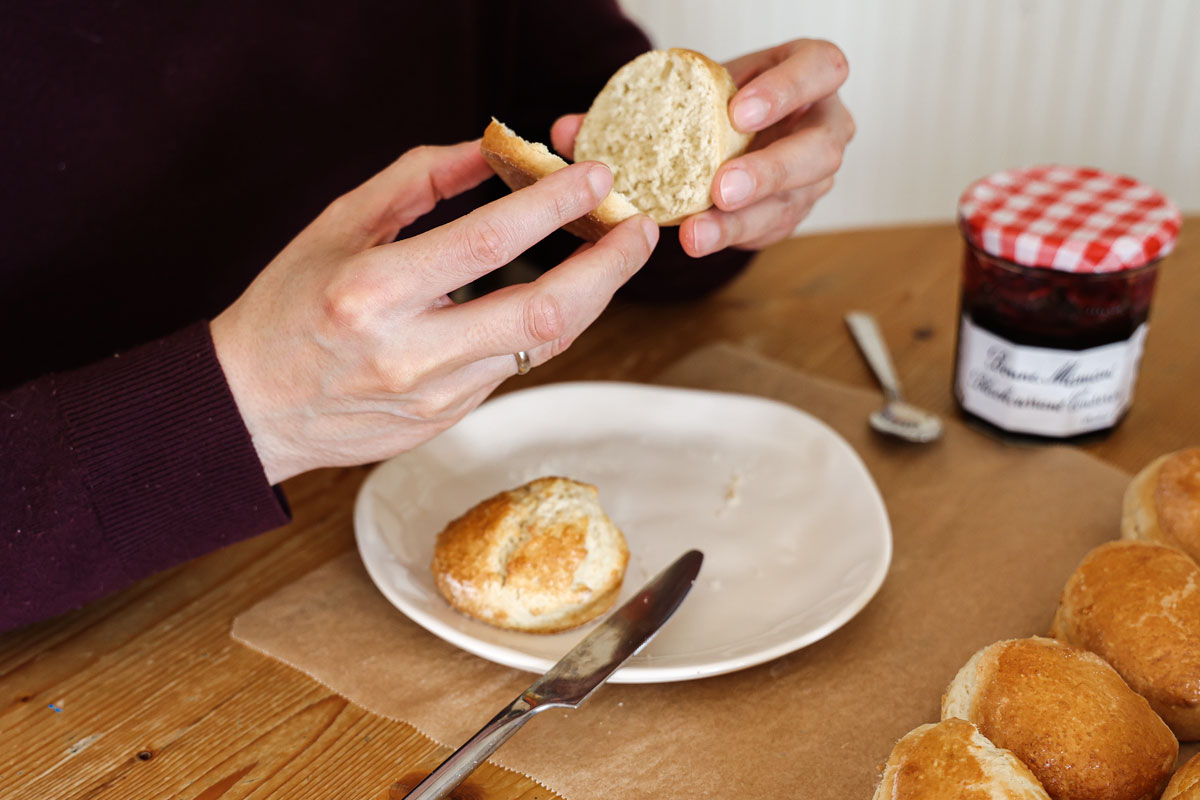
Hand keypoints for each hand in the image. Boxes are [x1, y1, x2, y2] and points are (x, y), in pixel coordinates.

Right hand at [211, 141, 657, 483]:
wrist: (256, 408)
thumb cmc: (288, 308)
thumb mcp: (339, 225)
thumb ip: (417, 183)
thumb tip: (492, 150)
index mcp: (373, 293)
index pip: (488, 243)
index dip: (553, 206)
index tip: (596, 178)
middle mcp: (411, 353)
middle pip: (543, 313)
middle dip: (608, 268)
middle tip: (640, 230)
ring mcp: (436, 396)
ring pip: (543, 346)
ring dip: (590, 296)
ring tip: (613, 253)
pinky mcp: (450, 418)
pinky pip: (518, 365)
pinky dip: (546, 324)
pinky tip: (560, 293)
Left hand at [551, 39, 853, 255]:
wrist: (727, 132)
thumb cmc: (712, 102)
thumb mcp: (684, 90)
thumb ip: (629, 107)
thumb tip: (567, 133)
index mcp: (808, 75)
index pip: (820, 70)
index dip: (786, 91)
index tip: (737, 113)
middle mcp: (822, 126)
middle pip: (818, 150)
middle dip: (770, 171)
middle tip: (721, 188)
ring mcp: (813, 176)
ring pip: (795, 202)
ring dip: (743, 220)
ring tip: (696, 233)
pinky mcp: (791, 213)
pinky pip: (769, 231)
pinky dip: (730, 237)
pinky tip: (698, 240)